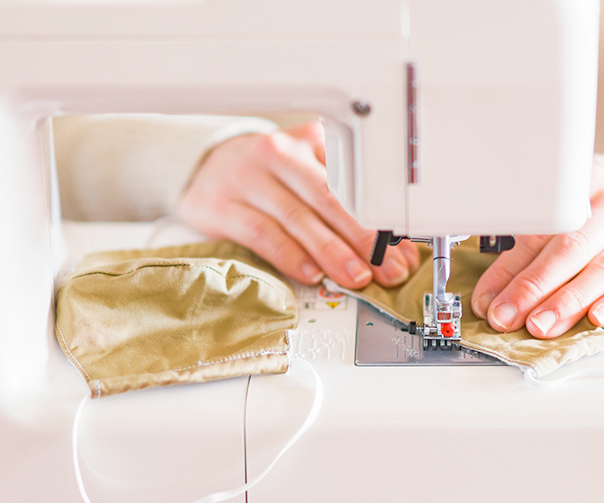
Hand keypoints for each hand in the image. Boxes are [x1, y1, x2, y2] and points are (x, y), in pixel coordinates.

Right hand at [178, 122, 419, 288]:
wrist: (205, 166)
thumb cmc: (268, 173)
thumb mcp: (303, 166)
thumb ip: (342, 196)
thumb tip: (389, 242)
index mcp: (306, 143)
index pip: (350, 183)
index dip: (378, 219)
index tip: (398, 249)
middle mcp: (278, 155)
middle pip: (328, 198)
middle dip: (362, 238)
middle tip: (386, 268)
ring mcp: (248, 180)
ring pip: (297, 219)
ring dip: (330, 252)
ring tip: (355, 276)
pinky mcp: (222, 207)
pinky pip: (262, 233)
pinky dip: (289, 256)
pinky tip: (310, 272)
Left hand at [471, 154, 603, 337]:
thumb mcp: (576, 207)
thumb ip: (535, 240)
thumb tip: (492, 290)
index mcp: (586, 182)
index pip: (541, 228)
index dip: (510, 266)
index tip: (487, 299)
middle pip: (571, 247)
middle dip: (533, 287)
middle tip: (506, 317)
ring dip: (568, 302)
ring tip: (539, 326)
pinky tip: (598, 319)